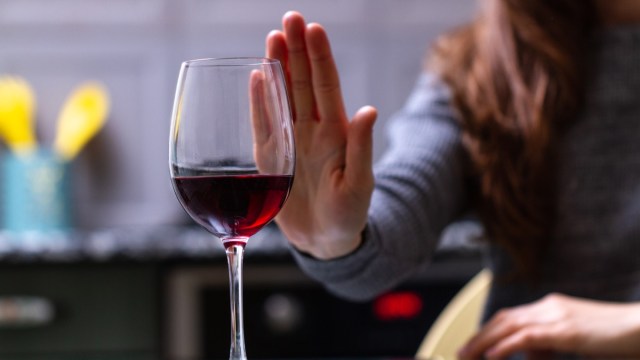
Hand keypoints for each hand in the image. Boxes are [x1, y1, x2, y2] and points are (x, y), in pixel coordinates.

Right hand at [265, 11, 376, 258]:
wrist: (325, 241)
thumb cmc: (349, 215)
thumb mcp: (360, 184)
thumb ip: (362, 149)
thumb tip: (369, 110)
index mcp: (336, 134)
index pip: (326, 87)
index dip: (320, 58)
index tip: (312, 29)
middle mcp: (312, 130)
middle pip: (303, 83)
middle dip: (296, 50)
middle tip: (290, 19)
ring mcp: (291, 141)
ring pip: (282, 97)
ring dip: (277, 67)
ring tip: (272, 37)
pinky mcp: (271, 157)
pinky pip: (262, 124)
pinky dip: (259, 101)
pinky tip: (257, 77)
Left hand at [459, 293, 639, 358]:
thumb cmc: (615, 336)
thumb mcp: (577, 340)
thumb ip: (552, 343)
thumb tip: (535, 353)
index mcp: (551, 307)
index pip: (511, 316)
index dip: (488, 330)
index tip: (473, 344)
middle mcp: (549, 307)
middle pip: (504, 319)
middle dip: (479, 335)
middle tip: (461, 352)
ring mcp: (557, 317)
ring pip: (509, 326)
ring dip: (484, 342)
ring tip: (466, 355)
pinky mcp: (566, 331)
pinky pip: (528, 337)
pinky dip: (506, 346)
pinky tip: (492, 356)